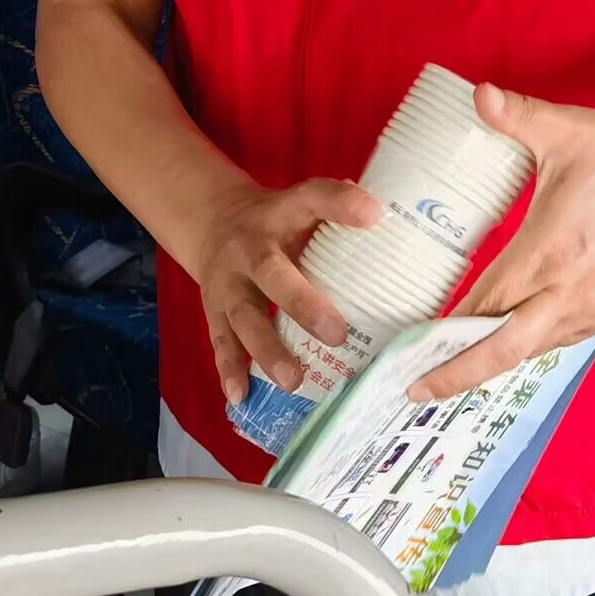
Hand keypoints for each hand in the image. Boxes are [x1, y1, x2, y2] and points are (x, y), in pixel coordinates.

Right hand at [192, 176, 381, 402]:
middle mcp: (248, 249)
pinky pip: (221, 343)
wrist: (210, 223)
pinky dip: (230, 370)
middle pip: (272, 274)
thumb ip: (337, 211)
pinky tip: (240, 396)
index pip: (311, 199)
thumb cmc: (274, 222)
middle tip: (336, 334)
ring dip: (267, 350)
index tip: (373, 215)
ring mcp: (227, 283)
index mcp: (279, 215)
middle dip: (302, 305)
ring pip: (244, 317)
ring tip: (294, 380)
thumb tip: (384, 215)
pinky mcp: (214, 312)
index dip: (340, 204)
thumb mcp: (301, 205)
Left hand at [410, 84, 594, 402]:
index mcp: (548, 252)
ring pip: (532, 351)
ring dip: (490, 364)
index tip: (407, 348)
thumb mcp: (570, 130)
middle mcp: (567, 292)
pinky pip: (558, 341)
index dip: (443, 331)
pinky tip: (504, 345)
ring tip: (447, 374)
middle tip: (412, 391)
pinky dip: (525, 349)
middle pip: (503, 349)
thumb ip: (517, 116)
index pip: (485, 305)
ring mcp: (593, 308)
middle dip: (455, 374)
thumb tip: (477, 93)